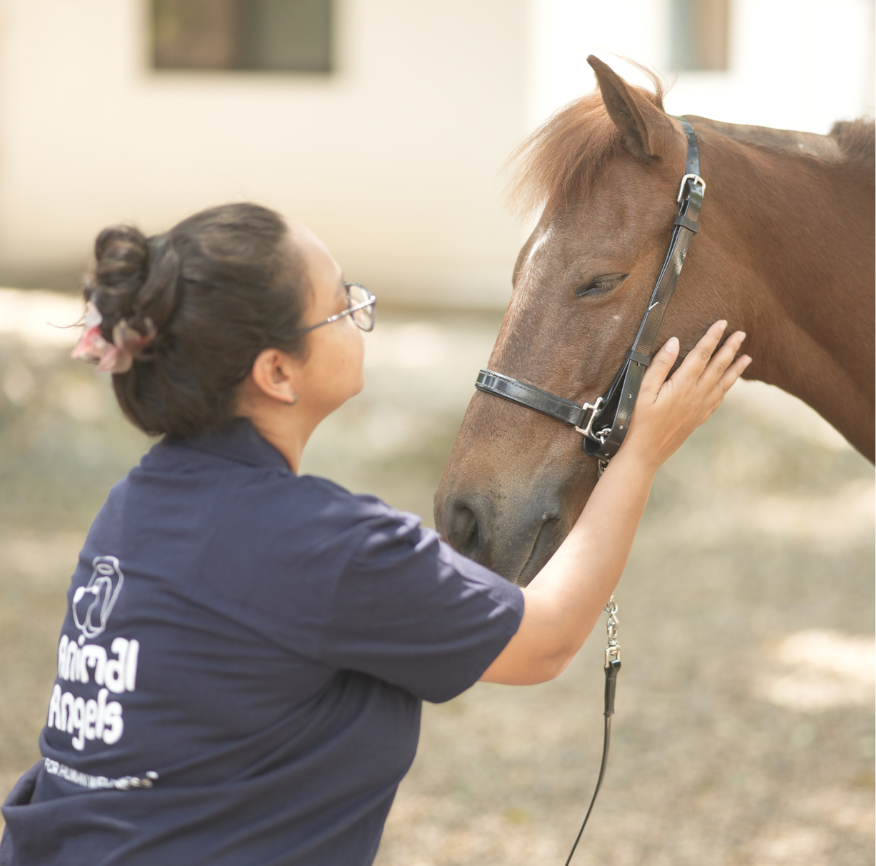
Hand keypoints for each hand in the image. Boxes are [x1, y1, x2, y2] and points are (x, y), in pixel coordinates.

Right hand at [621, 321, 750, 471]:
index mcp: (682, 385)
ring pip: (723, 384)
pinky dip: (727, 388)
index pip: (701, 355)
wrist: (645, 453)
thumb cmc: (638, 422)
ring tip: (747, 357)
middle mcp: (696, 396)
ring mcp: (699, 409)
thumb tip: (675, 342)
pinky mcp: (698, 419)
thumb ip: (659, 365)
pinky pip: (719, 399)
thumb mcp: (642, 391)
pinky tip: (730, 384)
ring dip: (736, 369)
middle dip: (730, 348)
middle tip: (741, 333)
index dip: (712, 337)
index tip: (722, 323)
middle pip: (717, 367)